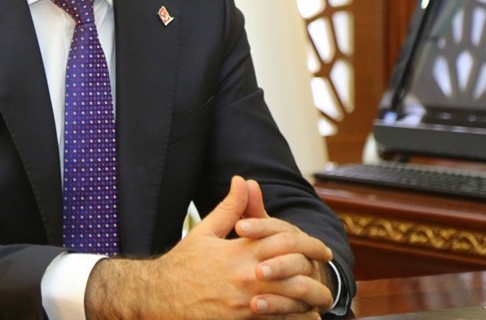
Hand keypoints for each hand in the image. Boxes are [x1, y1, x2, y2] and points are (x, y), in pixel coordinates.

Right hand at [86, 176, 336, 318]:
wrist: (159, 296)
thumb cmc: (182, 264)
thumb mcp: (204, 232)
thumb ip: (229, 208)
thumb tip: (244, 180)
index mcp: (238, 250)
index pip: (284, 241)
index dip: (309, 244)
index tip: (322, 249)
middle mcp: (245, 275)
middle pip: (294, 272)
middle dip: (316, 274)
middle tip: (327, 276)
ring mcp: (244, 302)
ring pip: (290, 301)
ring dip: (309, 300)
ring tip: (320, 300)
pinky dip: (292, 318)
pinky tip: (301, 316)